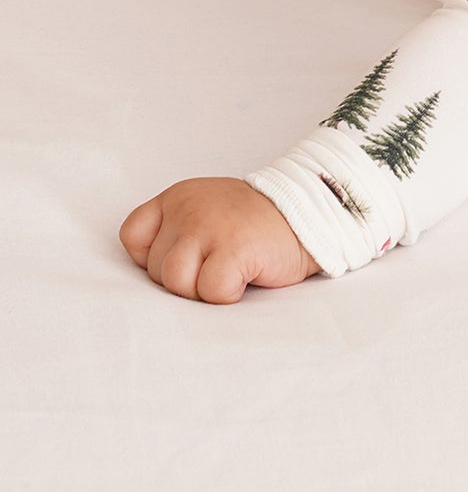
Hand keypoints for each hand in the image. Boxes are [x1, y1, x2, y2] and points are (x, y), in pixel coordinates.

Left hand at [120, 178, 321, 302]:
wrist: (310, 214)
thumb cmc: (255, 225)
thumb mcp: (206, 212)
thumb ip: (175, 232)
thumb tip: (155, 277)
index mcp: (179, 196)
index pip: (133, 235)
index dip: (154, 256)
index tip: (189, 256)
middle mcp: (189, 208)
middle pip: (156, 269)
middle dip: (185, 278)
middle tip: (220, 262)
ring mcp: (210, 226)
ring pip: (176, 283)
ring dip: (203, 290)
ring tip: (231, 271)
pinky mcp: (233, 249)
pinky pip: (211, 291)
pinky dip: (228, 295)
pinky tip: (246, 277)